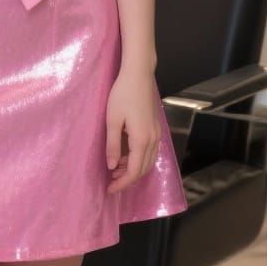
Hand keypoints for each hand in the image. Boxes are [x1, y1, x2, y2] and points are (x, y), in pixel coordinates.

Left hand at [104, 67, 160, 194]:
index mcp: (142, 140)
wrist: (138, 75)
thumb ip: (113, 145)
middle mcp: (153, 140)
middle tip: (111, 182)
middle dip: (128, 179)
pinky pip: (150, 151)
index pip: (134, 171)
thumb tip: (112, 167)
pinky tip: (125, 154)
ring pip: (148, 161)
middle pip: (143, 169)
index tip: (109, 190)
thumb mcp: (112, 120)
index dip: (122, 183)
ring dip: (134, 169)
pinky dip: (139, 158)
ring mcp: (157, 133)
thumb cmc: (122, 94)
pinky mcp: (155, 127)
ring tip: (116, 169)